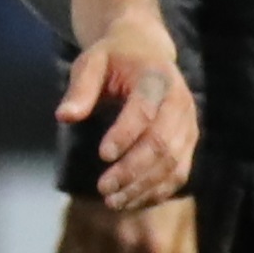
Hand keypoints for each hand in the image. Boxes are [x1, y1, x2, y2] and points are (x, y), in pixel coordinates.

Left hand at [56, 15, 196, 210]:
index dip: (125, 134)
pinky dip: (157, 191)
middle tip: (103, 188)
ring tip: (113, 201)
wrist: (147, 51)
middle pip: (161, 142)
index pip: (144, 110)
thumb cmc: (114, 58)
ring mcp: (188, 122)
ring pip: (172, 163)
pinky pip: (179, 172)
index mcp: (156, 76)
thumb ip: (80, 88)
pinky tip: (131, 201)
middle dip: (132, 169)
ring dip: (143, 186)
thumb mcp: (92, 62)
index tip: (102, 155)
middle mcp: (179, 100)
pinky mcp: (189, 140)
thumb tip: (64, 117)